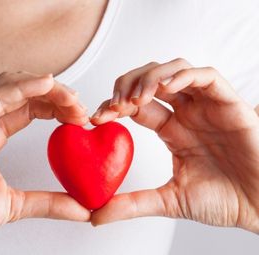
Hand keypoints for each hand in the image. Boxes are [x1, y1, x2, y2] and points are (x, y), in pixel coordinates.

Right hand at [0, 72, 89, 252]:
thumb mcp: (15, 205)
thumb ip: (49, 202)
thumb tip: (83, 209)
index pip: (29, 105)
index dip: (56, 105)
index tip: (81, 117)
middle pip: (22, 90)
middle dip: (55, 92)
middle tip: (80, 106)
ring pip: (7, 85)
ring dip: (43, 85)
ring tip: (69, 96)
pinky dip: (20, 88)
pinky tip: (45, 85)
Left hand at [90, 58, 258, 233]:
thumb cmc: (225, 200)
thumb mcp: (168, 201)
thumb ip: (132, 204)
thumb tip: (95, 216)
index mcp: (172, 130)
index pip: (135, 106)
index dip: (113, 106)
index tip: (96, 119)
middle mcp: (187, 113)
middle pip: (149, 80)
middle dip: (126, 86)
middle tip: (114, 105)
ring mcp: (207, 106)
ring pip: (174, 70)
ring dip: (150, 78)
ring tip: (136, 98)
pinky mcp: (229, 103)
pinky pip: (206, 76)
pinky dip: (184, 75)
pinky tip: (166, 87)